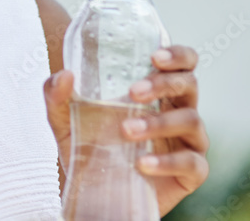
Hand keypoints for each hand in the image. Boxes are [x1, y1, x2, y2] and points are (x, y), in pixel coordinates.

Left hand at [43, 44, 209, 215]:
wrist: (92, 193)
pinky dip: (167, 161)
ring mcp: (188, 141)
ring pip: (191, 120)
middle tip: (133, 92)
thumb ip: (57, 95)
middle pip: (189, 84)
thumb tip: (64, 74)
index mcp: (157, 92)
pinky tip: (142, 163)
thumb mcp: (64, 119)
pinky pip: (192, 162)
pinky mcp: (191, 173)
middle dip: (164, 83)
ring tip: (126, 131)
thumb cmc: (87, 145)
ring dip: (158, 122)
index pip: (182, 63)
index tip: (154, 56)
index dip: (177, 55)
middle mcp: (178, 110)